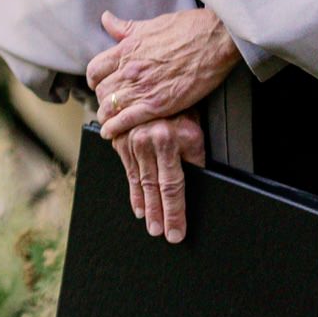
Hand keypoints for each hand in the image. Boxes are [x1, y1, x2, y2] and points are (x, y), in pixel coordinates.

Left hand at [87, 8, 240, 138]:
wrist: (213, 40)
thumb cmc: (186, 28)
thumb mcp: (149, 24)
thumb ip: (124, 27)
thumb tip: (106, 19)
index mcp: (126, 49)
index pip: (95, 70)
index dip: (94, 80)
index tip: (99, 85)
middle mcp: (129, 69)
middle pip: (102, 91)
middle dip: (102, 100)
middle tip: (107, 106)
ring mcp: (143, 88)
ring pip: (111, 107)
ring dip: (106, 116)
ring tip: (108, 122)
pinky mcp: (159, 104)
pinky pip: (128, 119)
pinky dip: (115, 128)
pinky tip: (110, 133)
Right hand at [111, 111, 205, 242]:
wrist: (155, 82)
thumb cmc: (181, 107)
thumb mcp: (195, 132)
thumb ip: (194, 158)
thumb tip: (197, 186)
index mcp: (168, 140)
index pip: (172, 186)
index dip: (175, 212)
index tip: (176, 231)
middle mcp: (146, 141)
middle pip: (154, 187)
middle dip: (159, 214)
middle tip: (162, 234)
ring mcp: (130, 139)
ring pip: (139, 181)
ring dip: (145, 205)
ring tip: (149, 223)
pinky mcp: (120, 139)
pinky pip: (127, 170)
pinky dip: (133, 190)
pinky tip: (138, 206)